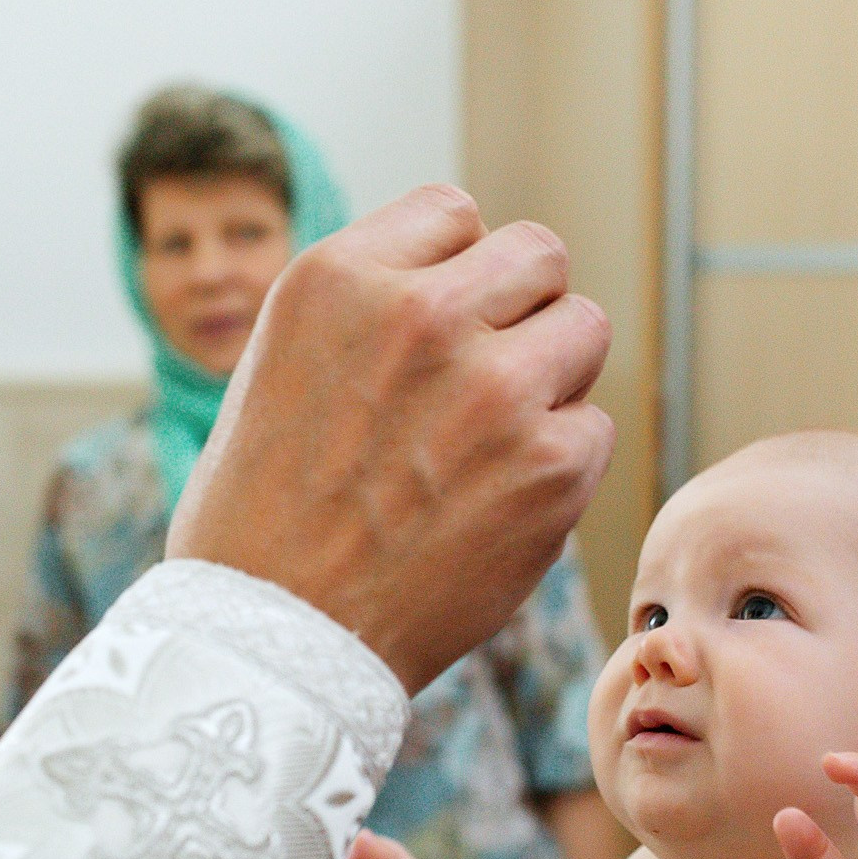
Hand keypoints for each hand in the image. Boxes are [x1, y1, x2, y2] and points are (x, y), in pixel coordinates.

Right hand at [168, 186, 613, 693]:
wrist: (274, 643)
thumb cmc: (262, 514)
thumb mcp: (281, 362)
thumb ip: (371, 306)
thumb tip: (467, 275)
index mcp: (340, 277)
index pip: (454, 215)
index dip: (451, 275)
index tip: (430, 336)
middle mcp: (422, 314)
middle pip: (539, 255)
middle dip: (518, 312)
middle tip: (479, 384)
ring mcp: (496, 386)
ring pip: (584, 329)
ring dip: (551, 379)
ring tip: (489, 444)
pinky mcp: (552, 464)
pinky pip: (594, 428)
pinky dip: (558, 468)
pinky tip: (494, 508)